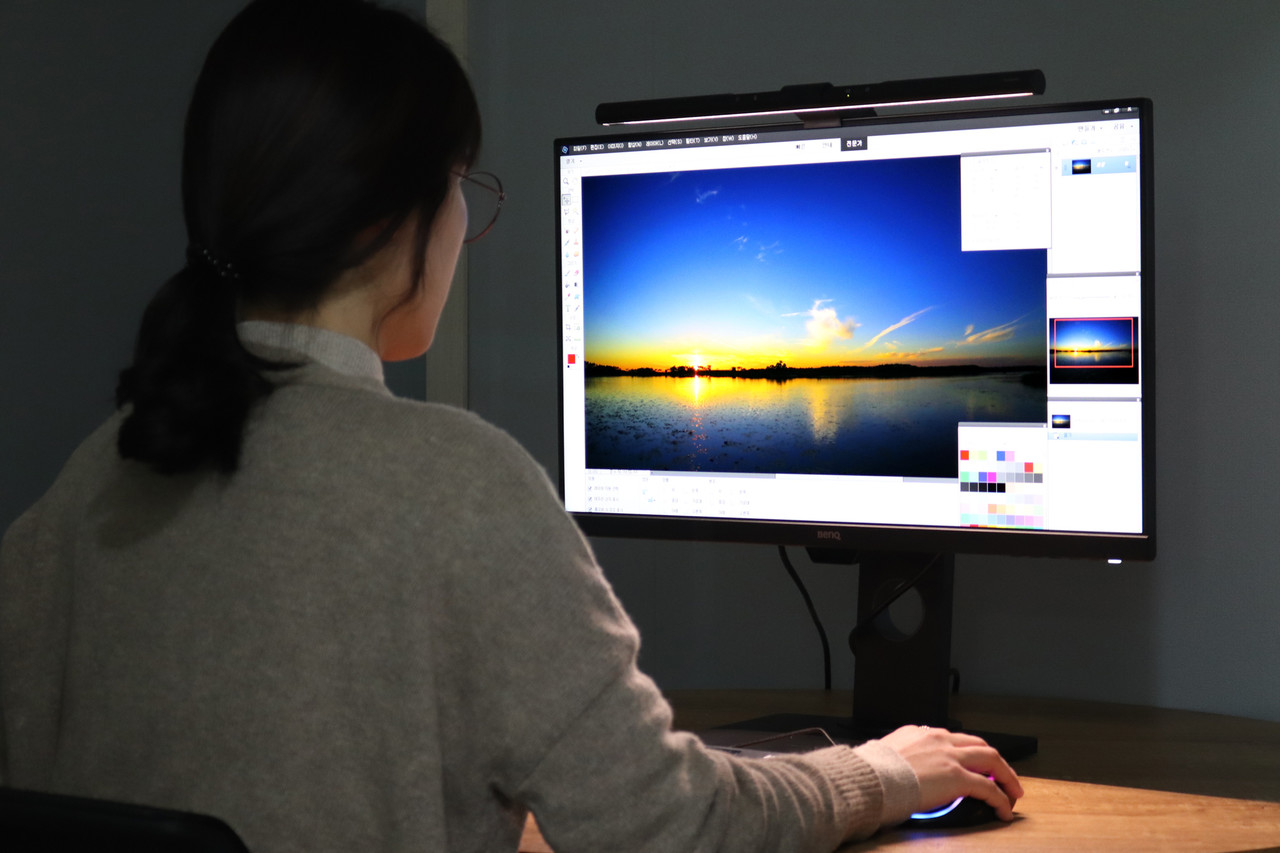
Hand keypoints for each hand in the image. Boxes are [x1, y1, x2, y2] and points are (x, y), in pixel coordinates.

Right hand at [879, 725, 1023, 820]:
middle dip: (995, 760)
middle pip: (979, 745)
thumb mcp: (885, 753)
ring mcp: (951, 757)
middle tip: (1003, 775)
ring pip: (991, 760)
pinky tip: (1003, 809)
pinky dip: (1001, 799)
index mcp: (920, 733)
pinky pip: (989, 788)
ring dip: (1006, 776)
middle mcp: (939, 739)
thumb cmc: (871, 770)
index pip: (954, 738)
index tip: (972, 762)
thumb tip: (895, 769)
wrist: (870, 777)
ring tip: (1012, 792)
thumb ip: (899, 757)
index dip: (968, 751)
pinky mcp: (958, 778)